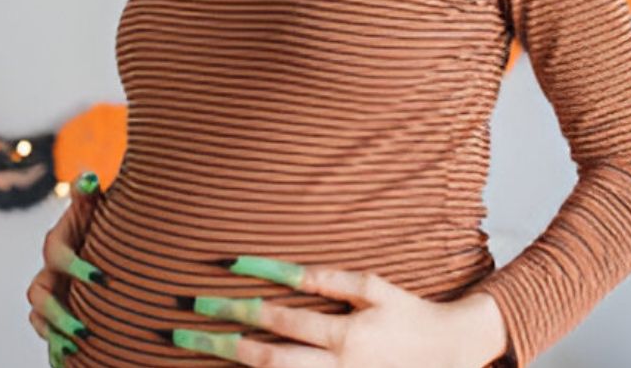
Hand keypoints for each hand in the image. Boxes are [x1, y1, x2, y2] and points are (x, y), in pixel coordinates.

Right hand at [25, 172, 106, 367]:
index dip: (74, 266)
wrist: (108, 241)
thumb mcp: (98, 206)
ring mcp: (50, 292)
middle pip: (40, 294)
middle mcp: (49, 269)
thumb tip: (88, 179)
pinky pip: (46, 332)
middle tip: (86, 330)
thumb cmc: (105, 221)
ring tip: (76, 348)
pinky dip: (54, 346)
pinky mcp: (56, 312)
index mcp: (59, 242)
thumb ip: (89, 194)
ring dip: (54, 333)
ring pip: (39, 315)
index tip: (101, 279)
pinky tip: (69, 360)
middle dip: (59, 314)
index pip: (56, 254)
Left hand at [170, 256, 508, 366]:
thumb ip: (331, 280)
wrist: (450, 354)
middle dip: (219, 342)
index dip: (241, 302)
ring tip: (195, 347)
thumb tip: (285, 271)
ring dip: (231, 364)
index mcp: (346, 335)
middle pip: (265, 358)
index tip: (208, 289)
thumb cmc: (408, 314)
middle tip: (180, 327)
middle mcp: (338, 367)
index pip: (280, 317)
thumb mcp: (375, 288)